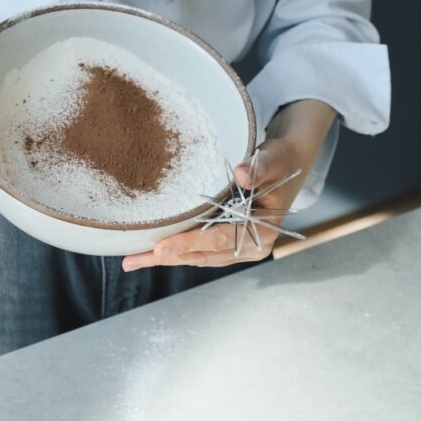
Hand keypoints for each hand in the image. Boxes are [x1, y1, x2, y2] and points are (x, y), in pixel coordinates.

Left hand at [122, 135, 303, 270]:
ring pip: (197, 256)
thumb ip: (260, 168)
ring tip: (133, 259)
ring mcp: (237, 248)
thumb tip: (241, 174)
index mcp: (261, 233)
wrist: (287, 165)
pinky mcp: (227, 242)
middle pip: (202, 255)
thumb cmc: (280, 162)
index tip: (160, 248)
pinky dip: (176, 249)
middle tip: (133, 260)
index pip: (218, 240)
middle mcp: (249, 246)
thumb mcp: (274, 160)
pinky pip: (198, 249)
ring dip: (165, 258)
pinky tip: (151, 250)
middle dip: (166, 258)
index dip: (188, 244)